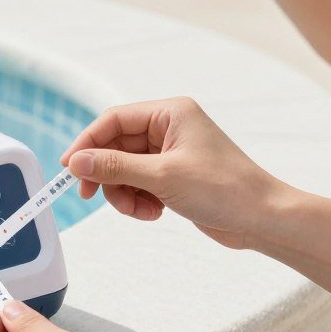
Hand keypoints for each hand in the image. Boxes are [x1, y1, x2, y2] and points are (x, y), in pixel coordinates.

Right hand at [61, 97, 285, 249]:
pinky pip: (139, 184)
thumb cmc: (224, 189)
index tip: (69, 168)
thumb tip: (76, 162)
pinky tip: (154, 213)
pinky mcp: (174, 176)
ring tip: (139, 211)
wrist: (261, 219)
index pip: (114, 120)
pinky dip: (139, 200)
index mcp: (170, 113)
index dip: (87, 143)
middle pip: (116, 146)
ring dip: (123, 193)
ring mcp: (171, 152)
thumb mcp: (162, 176)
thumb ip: (114, 167)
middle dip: (107, 175)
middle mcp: (170, 128)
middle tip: (91, 197)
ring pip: (125, 169)